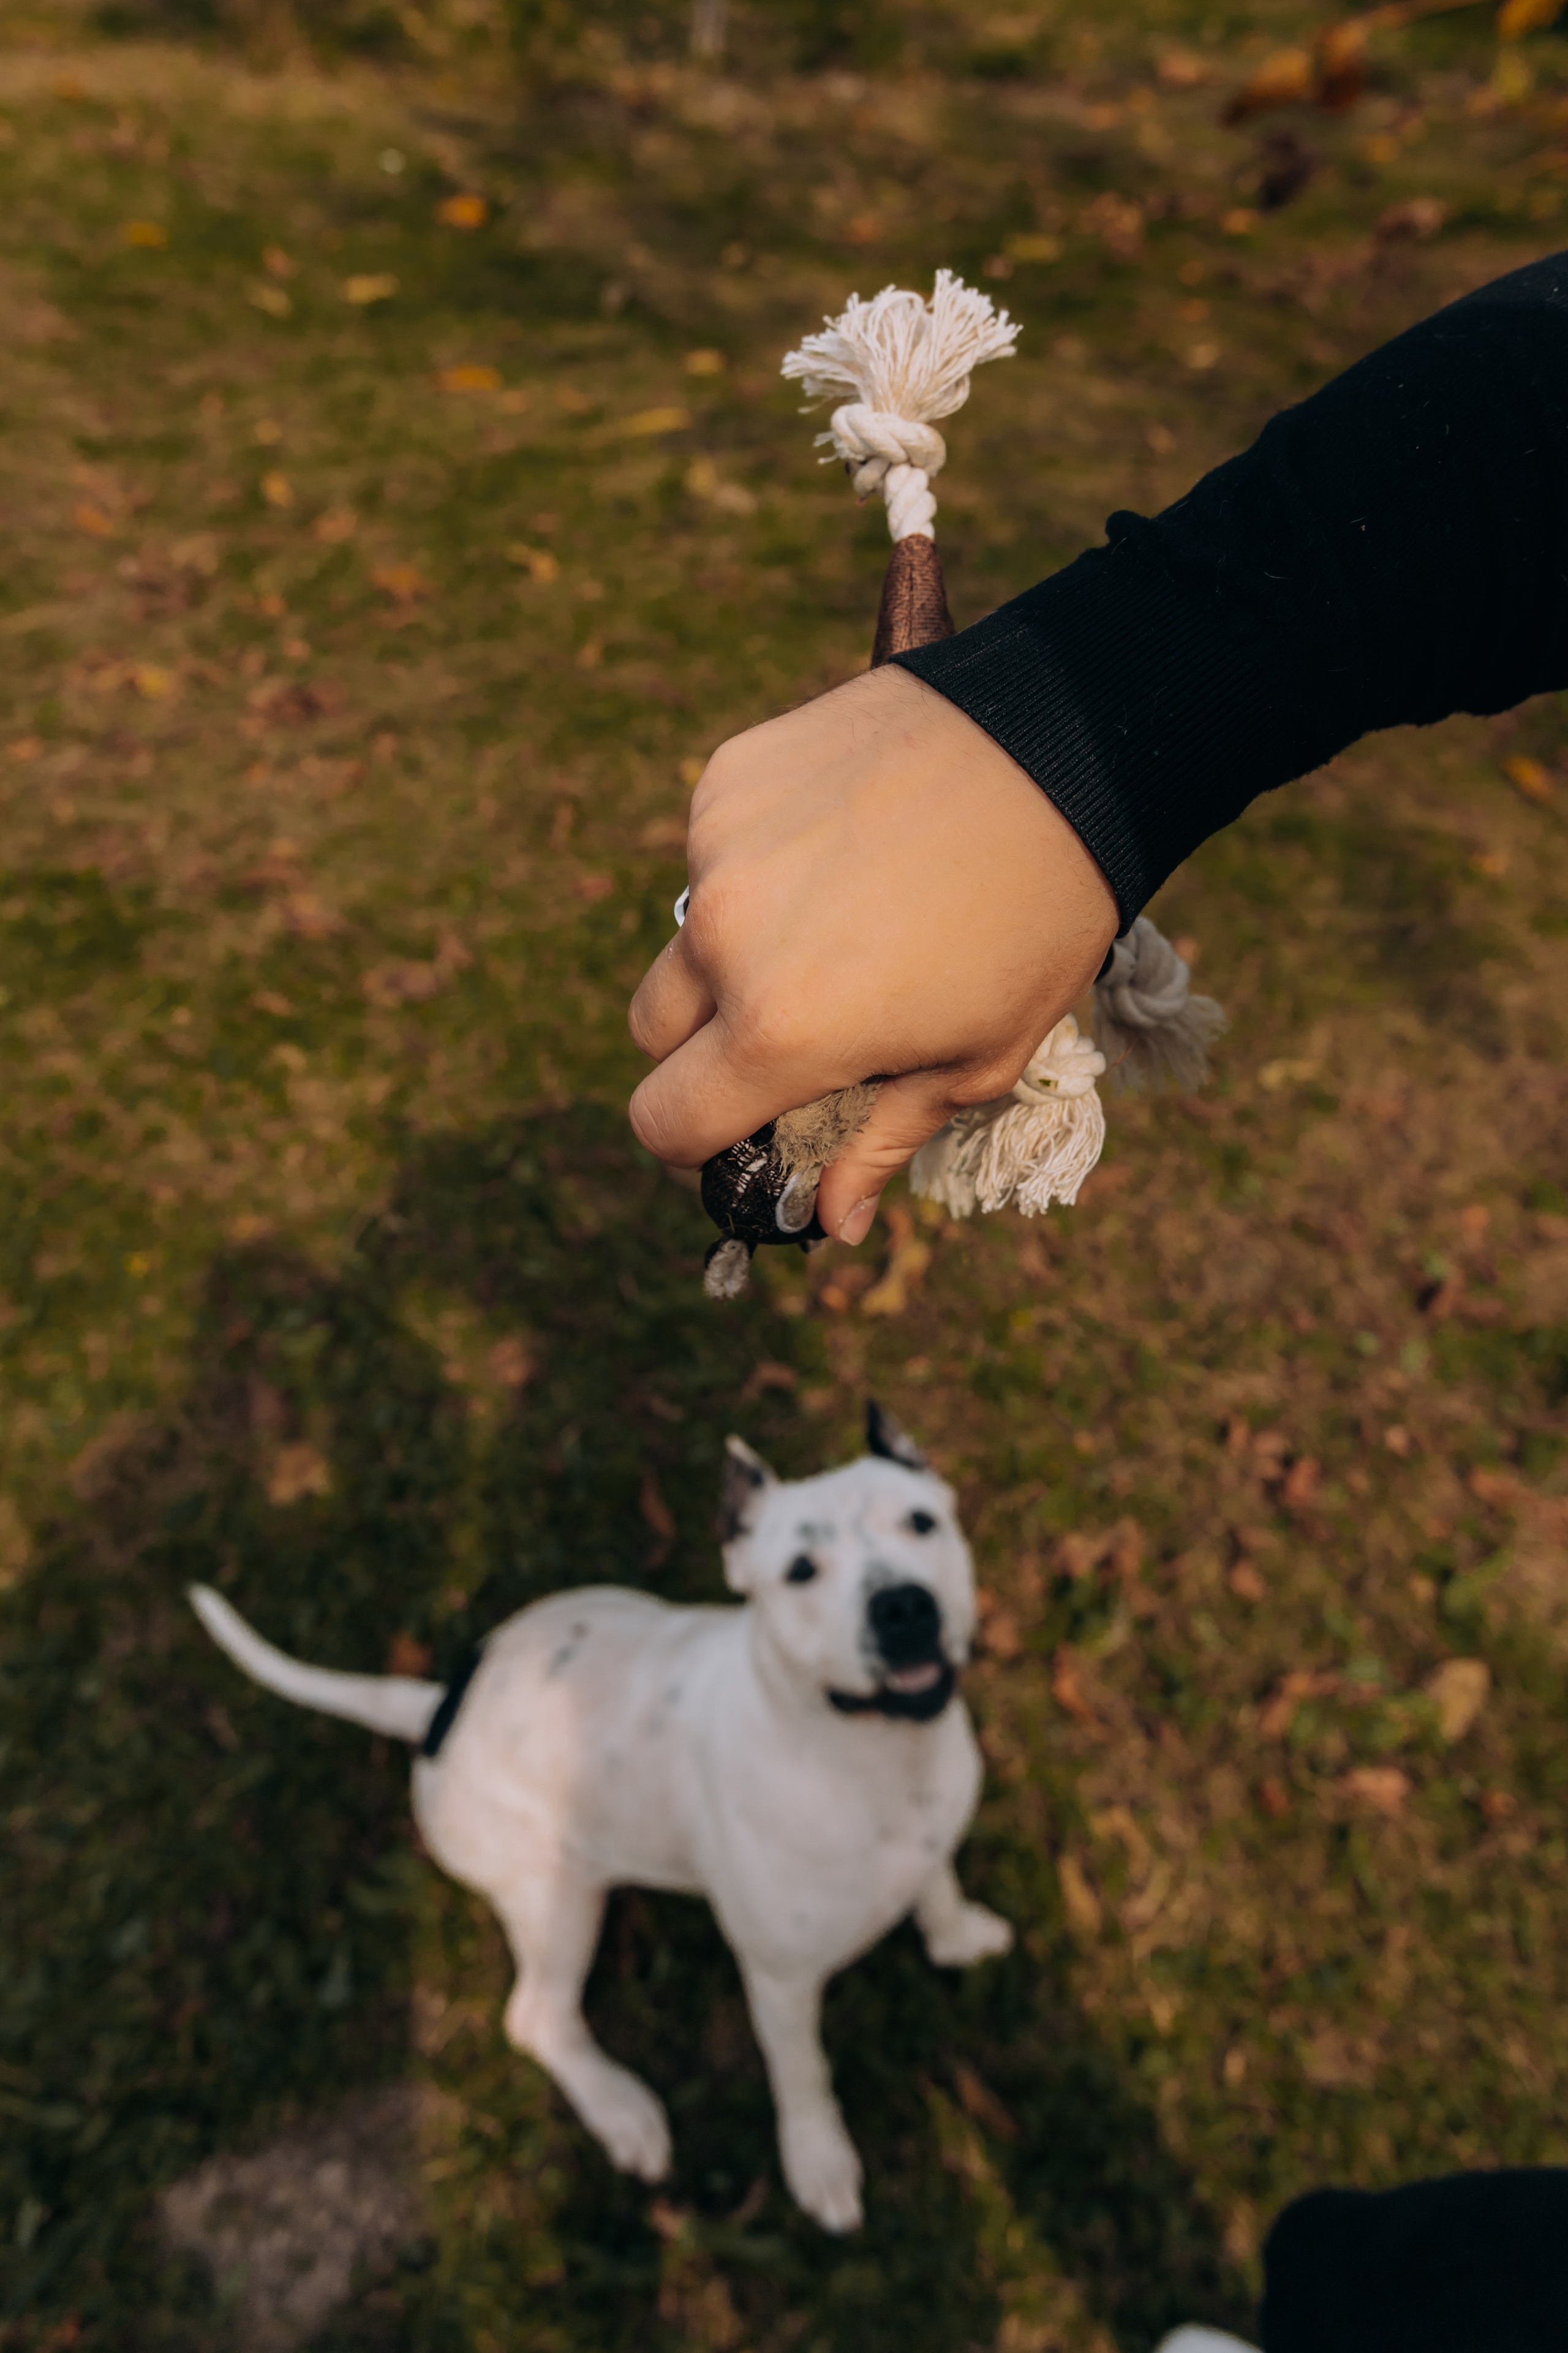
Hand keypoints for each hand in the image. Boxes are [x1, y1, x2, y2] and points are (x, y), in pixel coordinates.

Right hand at [628, 663, 1116, 1243]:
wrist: (1067, 746)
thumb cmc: (1037, 919)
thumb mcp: (979, 1058)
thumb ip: (880, 1141)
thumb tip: (831, 1221)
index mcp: (781, 1029)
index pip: (662, 1122)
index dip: (691, 1149)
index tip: (735, 1135)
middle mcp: (725, 939)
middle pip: (653, 1031)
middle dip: (703, 1049)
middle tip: (790, 1031)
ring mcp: (717, 849)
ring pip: (688, 932)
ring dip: (737, 948)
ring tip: (842, 918)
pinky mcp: (729, 776)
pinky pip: (714, 848)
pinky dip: (758, 864)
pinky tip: (843, 845)